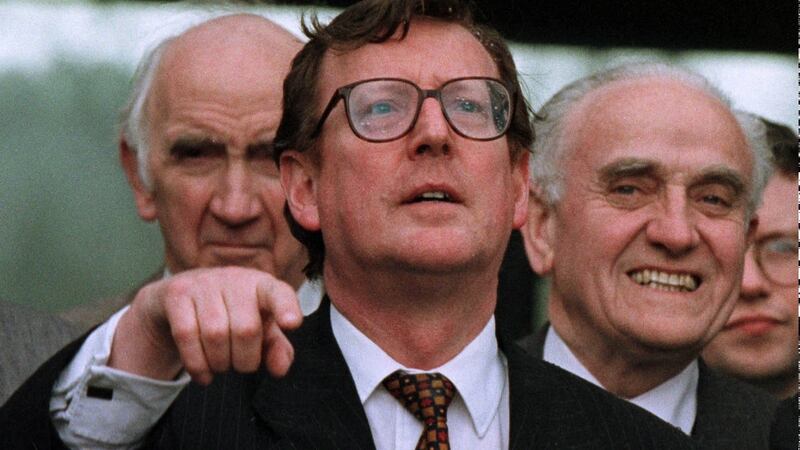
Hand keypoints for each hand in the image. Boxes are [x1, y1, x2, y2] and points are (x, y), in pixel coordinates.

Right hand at [108, 267, 302, 384]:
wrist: (181, 299)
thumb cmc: (231, 315)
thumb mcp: (259, 330)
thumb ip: (276, 348)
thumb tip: (280, 369)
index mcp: (262, 285)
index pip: (278, 294)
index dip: (286, 308)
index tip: (292, 323)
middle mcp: (235, 278)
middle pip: (246, 329)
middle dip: (245, 360)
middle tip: (240, 366)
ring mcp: (204, 283)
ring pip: (215, 334)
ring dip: (220, 364)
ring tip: (221, 366)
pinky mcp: (177, 293)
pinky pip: (186, 336)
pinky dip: (197, 364)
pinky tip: (204, 375)